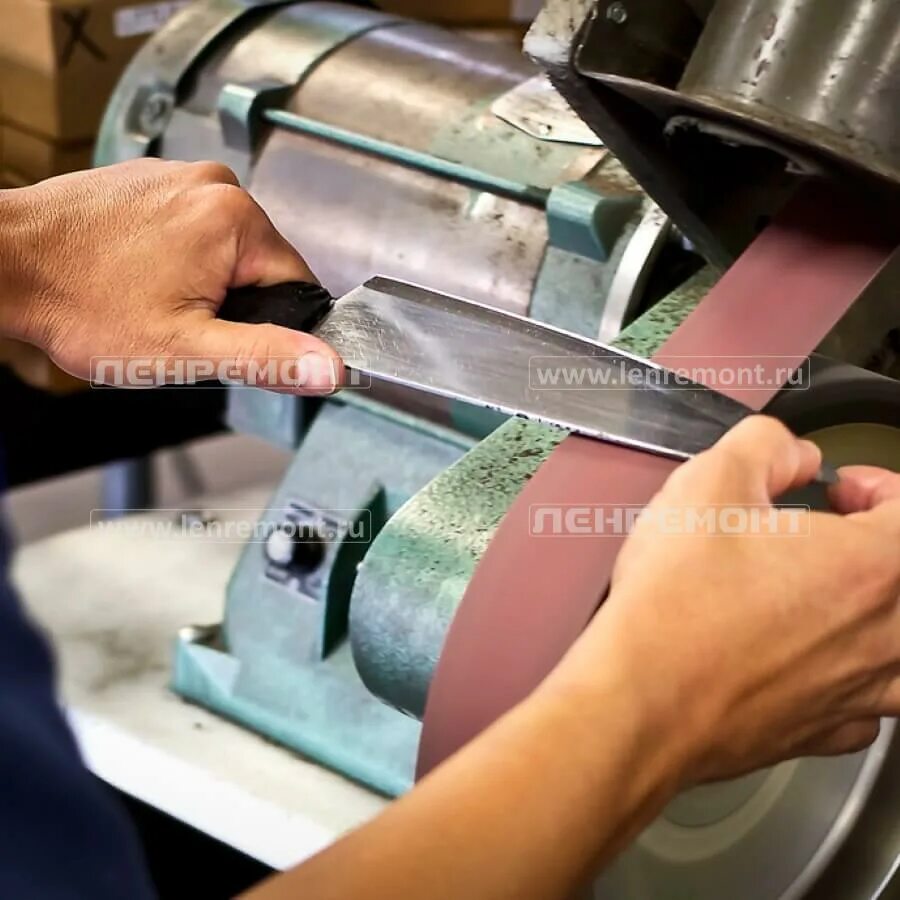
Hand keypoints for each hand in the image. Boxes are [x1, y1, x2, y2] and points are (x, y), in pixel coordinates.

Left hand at [0, 159, 341, 392]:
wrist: (4, 263)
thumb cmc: (82, 302)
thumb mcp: (186, 348)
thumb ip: (266, 357)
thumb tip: (329, 367)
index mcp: (235, 219)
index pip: (295, 284)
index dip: (266, 324)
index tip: (219, 334)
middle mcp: (213, 184)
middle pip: (259, 265)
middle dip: (229, 303)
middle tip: (175, 321)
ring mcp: (178, 177)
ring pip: (224, 250)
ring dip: (201, 282)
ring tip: (148, 298)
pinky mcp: (151, 180)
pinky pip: (190, 228)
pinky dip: (173, 257)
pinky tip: (135, 276)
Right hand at [549, 416, 899, 786]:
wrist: (643, 699)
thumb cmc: (676, 604)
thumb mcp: (708, 482)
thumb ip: (765, 445)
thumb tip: (793, 454)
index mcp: (869, 565)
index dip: (878, 486)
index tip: (841, 488)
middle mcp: (883, 634)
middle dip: (871, 542)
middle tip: (823, 534)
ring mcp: (860, 690)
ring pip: (897, 647)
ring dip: (871, 614)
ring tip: (820, 598)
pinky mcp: (826, 731)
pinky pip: (868, 701)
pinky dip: (850, 674)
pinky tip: (805, 657)